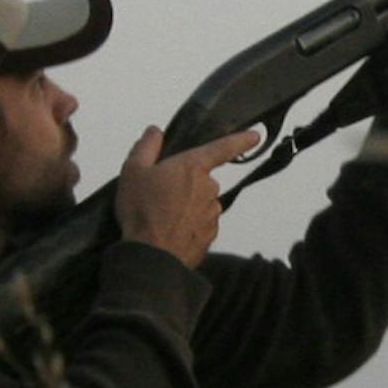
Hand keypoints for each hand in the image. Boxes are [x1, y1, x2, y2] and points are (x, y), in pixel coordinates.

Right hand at [114, 124, 260, 266]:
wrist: (152, 254)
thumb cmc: (143, 212)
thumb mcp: (133, 171)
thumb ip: (147, 146)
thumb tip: (155, 133)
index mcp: (193, 167)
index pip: (223, 148)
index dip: (240, 140)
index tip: (254, 137)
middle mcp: (208, 189)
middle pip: (201, 179)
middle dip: (184, 184)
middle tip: (159, 194)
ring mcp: (211, 213)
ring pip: (200, 202)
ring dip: (185, 205)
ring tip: (160, 215)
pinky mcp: (209, 234)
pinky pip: (200, 223)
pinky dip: (186, 224)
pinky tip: (168, 229)